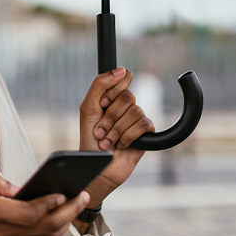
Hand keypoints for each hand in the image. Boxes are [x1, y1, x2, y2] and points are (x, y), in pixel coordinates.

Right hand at [0, 173, 90, 235]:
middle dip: (69, 211)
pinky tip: (53, 222)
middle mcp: (0, 235)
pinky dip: (49, 234)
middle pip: (47, 226)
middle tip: (81, 196)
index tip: (65, 191)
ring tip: (73, 207)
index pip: (31, 211)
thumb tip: (14, 186)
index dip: (53, 202)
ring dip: (64, 224)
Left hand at [79, 67, 155, 204]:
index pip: (122, 78)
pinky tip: (121, 145)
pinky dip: (129, 136)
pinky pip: (145, 124)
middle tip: (101, 130)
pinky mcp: (147, 133)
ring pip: (135, 111)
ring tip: (108, 141)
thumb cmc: (90, 139)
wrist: (98, 166)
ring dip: (117, 129)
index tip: (101, 105)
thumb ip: (100, 85)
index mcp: (110, 97)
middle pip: (128, 96)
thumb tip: (122, 69)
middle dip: (111, 116)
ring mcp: (136, 119)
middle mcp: (124, 106)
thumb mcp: (88, 108)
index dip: (111, 92)